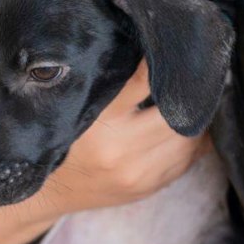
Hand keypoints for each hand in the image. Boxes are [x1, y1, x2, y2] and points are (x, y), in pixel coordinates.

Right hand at [36, 60, 211, 215]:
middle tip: (192, 84)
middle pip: (176, 116)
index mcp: (103, 119)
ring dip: (193, 124)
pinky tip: (185, 135)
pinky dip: (191, 146)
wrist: (51, 191)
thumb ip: (117, 85)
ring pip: (187, 141)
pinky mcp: (147, 187)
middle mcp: (121, 148)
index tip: (174, 52)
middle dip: (187, 101)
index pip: (143, 82)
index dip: (162, 66)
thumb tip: (154, 57)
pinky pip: (185, 162)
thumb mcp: (81, 108)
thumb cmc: (68, 140)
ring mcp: (137, 172)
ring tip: (190, 110)